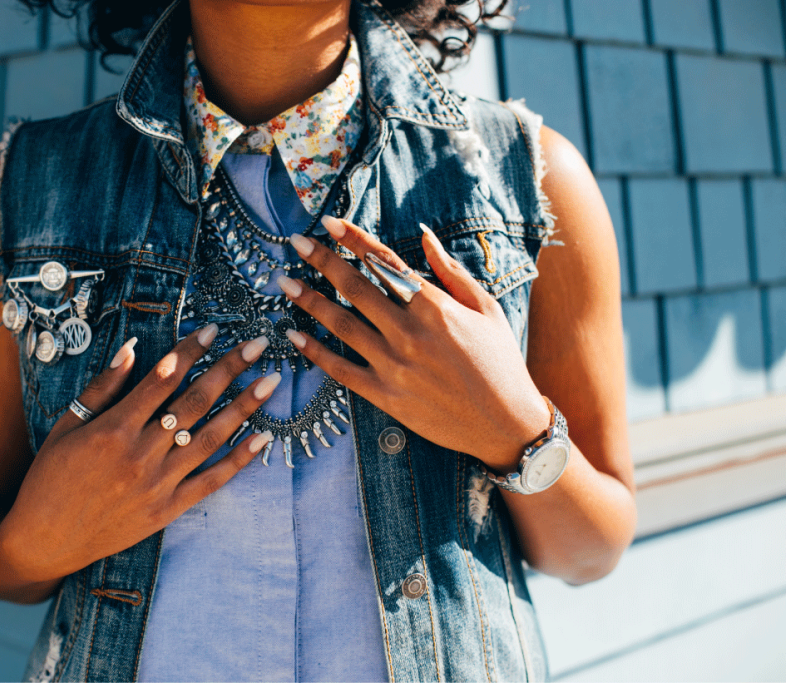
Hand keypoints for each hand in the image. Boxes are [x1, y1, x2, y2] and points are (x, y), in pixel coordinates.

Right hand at [0, 324, 276, 581]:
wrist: (44, 541)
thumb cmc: (51, 477)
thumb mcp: (67, 425)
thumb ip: (103, 387)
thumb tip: (132, 347)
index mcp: (113, 429)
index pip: (163, 379)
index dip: (191, 351)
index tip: (214, 329)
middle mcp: (140, 454)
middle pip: (194, 403)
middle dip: (229, 369)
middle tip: (258, 344)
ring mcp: (157, 484)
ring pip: (210, 438)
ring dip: (244, 407)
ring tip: (272, 381)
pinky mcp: (167, 509)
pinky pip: (211, 482)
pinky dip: (239, 460)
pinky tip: (263, 438)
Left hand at [277, 216, 550, 471]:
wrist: (506, 424)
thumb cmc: (500, 362)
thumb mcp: (485, 308)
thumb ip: (451, 271)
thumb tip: (423, 236)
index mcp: (435, 306)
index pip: (385, 262)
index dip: (354, 239)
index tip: (329, 222)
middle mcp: (410, 332)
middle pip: (354, 288)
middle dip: (321, 261)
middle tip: (296, 242)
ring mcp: (395, 366)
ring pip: (340, 325)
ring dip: (308, 301)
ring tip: (283, 282)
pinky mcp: (386, 397)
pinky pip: (341, 370)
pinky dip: (315, 352)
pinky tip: (294, 335)